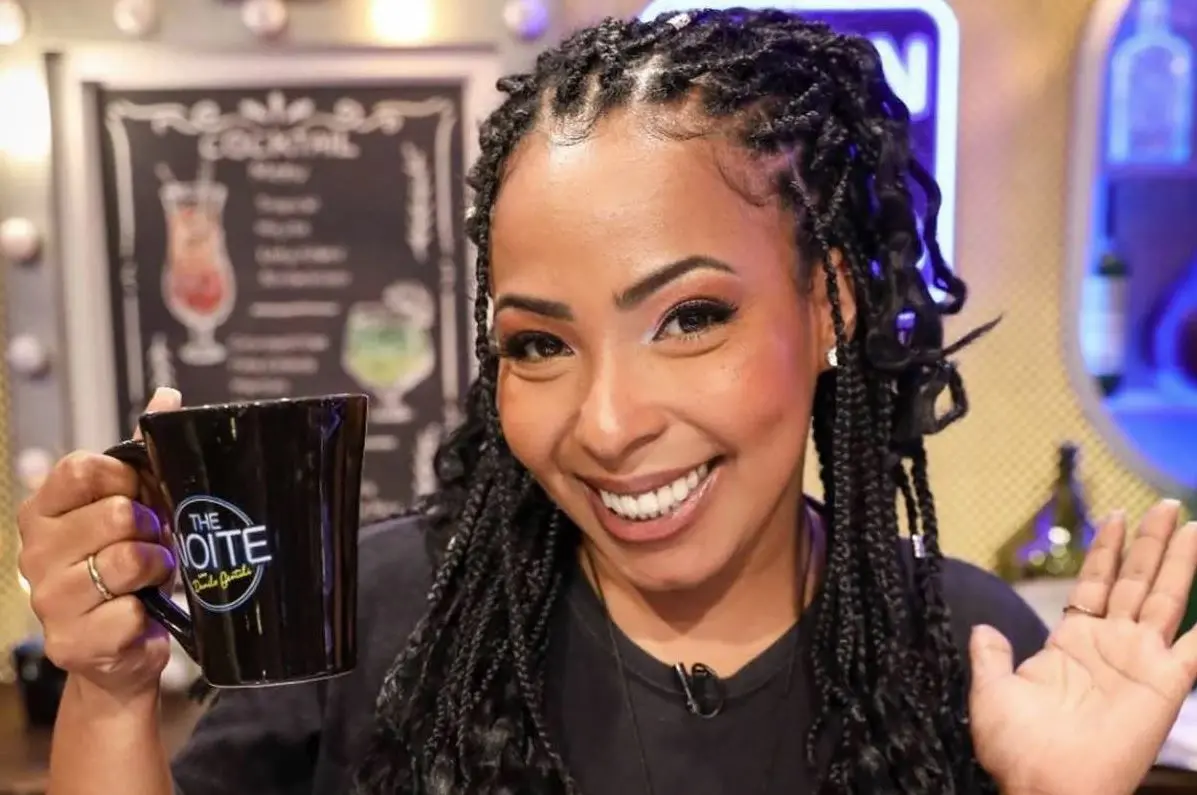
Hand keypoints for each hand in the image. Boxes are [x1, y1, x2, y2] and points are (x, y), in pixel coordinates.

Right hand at [17, 387, 182, 701]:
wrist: (125, 648)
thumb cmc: (132, 569)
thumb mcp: (139, 506)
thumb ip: (145, 454)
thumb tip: (167, 397)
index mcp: (43, 510)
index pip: (83, 467)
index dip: (126, 480)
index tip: (138, 498)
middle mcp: (33, 551)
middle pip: (116, 514)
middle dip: (150, 531)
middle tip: (151, 547)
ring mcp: (47, 599)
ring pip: (126, 561)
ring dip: (154, 570)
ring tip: (146, 580)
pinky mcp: (70, 642)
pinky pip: (129, 611)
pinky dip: (146, 613)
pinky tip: (136, 617)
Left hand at [968, 500, 1196, 794]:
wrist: (1043, 786)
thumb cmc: (1017, 748)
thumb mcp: (991, 692)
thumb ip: (990, 656)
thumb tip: (984, 629)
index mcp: (1072, 641)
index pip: (1095, 582)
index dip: (1107, 550)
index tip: (1117, 516)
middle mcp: (1110, 644)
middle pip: (1136, 580)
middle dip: (1151, 542)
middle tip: (1167, 505)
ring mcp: (1140, 661)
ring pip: (1166, 598)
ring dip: (1181, 562)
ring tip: (1192, 525)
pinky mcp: (1164, 684)